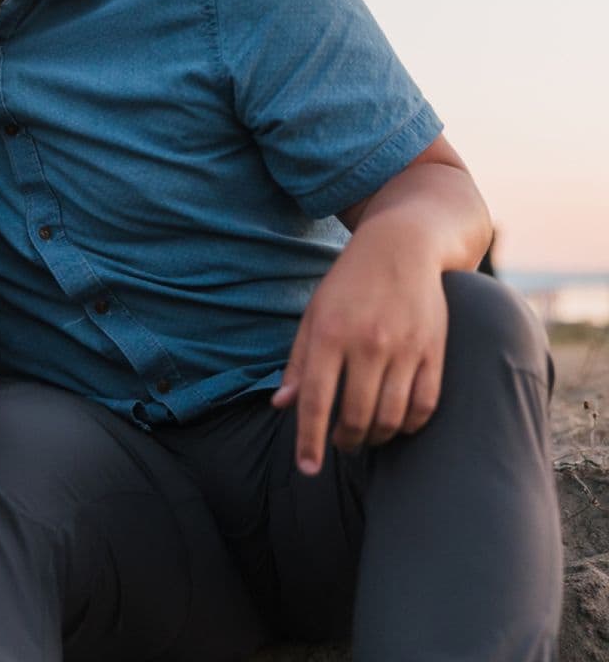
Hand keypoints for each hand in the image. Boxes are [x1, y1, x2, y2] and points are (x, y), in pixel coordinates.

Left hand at [272, 218, 447, 475]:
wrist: (402, 247)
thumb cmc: (349, 285)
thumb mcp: (314, 316)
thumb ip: (300, 363)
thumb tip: (281, 407)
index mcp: (330, 334)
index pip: (316, 402)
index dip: (310, 441)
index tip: (307, 469)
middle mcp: (368, 344)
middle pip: (356, 417)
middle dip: (345, 442)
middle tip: (340, 444)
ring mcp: (405, 349)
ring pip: (392, 418)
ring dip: (376, 437)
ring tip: (365, 435)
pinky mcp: (435, 352)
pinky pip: (425, 406)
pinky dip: (410, 425)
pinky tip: (397, 423)